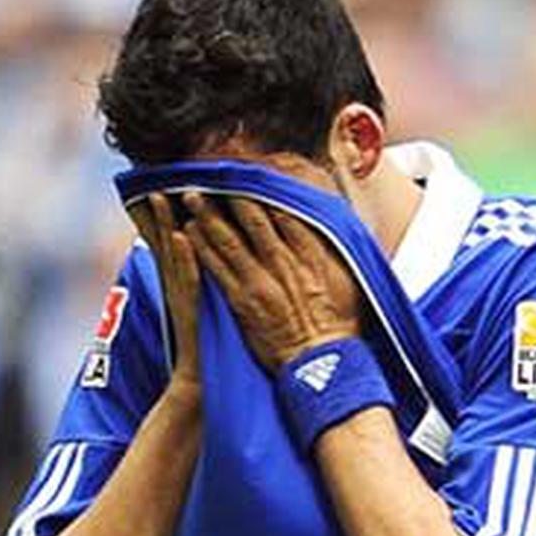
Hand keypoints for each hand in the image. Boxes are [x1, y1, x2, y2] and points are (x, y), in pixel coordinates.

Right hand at [126, 194, 201, 386]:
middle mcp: (176, 285)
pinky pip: (189, 277)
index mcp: (178, 282)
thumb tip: (194, 260)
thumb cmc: (204, 345)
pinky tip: (184, 236)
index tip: (153, 184)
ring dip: (165, 224)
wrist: (197, 383)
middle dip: (156, 210)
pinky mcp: (193, 308)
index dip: (158, 215)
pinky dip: (186, 257)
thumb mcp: (196, 307)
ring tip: (160, 195)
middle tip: (150, 180)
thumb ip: (192, 283)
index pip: (166, 241)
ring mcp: (182, 295)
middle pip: (164, 239)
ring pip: (173, 252)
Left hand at [182, 192, 360, 370]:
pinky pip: (217, 270)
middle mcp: (283, 264)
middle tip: (213, 176)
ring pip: (229, 241)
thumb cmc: (338, 324)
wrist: (320, 360)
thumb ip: (331, 250)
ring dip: (209, 217)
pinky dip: (202, 249)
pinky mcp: (242, 302)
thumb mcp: (347, 279)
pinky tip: (188, 233)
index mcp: (311, 255)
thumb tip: (324, 226)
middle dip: (231, 196)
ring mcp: (260, 282)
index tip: (250, 175)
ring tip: (191, 197)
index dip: (264, 191)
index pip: (284, 213)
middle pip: (253, 220)